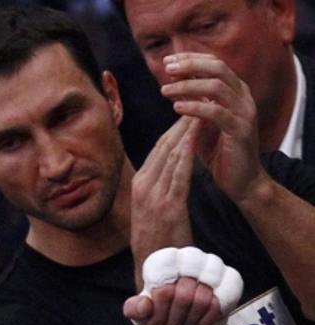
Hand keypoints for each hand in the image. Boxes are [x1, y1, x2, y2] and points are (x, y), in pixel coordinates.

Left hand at [125, 246, 242, 324]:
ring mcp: (214, 266)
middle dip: (172, 319)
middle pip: (182, 295)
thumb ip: (134, 308)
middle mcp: (190, 256)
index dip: (158, 302)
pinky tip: (199, 322)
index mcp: (165, 259)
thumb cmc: (161, 312)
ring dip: (189, 322)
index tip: (153, 313)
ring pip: (202, 301)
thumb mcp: (141, 313)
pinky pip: (221, 304)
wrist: (187, 319)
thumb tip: (145, 305)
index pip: (161, 276)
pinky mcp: (231, 280)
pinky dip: (207, 320)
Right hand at [131, 115, 197, 259]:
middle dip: (179, 123)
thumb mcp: (150, 208)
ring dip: (186, 132)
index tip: (186, 111)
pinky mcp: (168, 205)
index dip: (172, 129)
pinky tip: (196, 137)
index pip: (156, 150)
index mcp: (138, 185)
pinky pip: (179, 173)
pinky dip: (188, 152)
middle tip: (195, 101)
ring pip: (171, 155)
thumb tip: (168, 170)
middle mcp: (142, 187)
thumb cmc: (156, 239)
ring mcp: (154, 196)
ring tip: (199, 111)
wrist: (154, 267)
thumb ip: (158, 187)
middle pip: (162, 147)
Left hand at [159, 52, 263, 202]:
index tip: (168, 60)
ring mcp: (244, 112)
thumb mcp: (202, 123)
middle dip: (190, 65)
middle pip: (218, 68)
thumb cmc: (218, 152)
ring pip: (216, 87)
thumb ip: (193, 103)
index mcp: (235, 92)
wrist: (241, 181)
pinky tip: (176, 107)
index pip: (214, 64)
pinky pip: (216, 113)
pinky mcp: (240, 130)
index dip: (192, 59)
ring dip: (188, 86)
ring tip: (164, 90)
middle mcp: (243, 97)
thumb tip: (172, 85)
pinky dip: (195, 107)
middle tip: (167, 68)